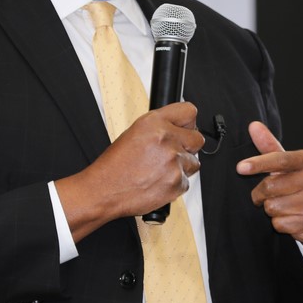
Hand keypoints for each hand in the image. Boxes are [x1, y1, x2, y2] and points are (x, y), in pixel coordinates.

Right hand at [56, 102, 204, 240]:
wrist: (105, 190)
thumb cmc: (115, 165)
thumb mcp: (134, 133)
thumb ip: (160, 127)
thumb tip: (179, 128)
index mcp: (154, 122)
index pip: (189, 112)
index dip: (188, 123)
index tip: (187, 129)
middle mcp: (166, 139)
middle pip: (197, 139)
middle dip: (189, 147)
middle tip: (173, 154)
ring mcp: (173, 161)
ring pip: (194, 163)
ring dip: (181, 167)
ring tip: (160, 171)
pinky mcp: (177, 182)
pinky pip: (186, 182)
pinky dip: (175, 184)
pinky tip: (158, 182)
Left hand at [237, 121, 302, 256]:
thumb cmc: (299, 184)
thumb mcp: (287, 164)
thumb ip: (269, 146)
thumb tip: (253, 125)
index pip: (281, 159)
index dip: (259, 163)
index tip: (240, 167)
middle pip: (270, 186)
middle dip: (260, 193)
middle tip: (265, 194)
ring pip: (272, 207)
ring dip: (271, 208)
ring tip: (284, 205)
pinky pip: (279, 223)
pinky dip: (279, 223)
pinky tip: (290, 218)